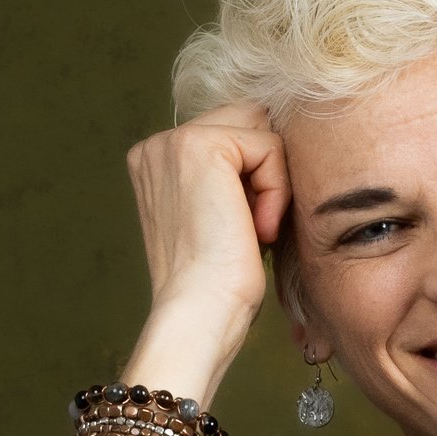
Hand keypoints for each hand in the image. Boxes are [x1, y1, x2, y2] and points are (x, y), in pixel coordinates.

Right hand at [121, 102, 292, 391]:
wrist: (201, 314)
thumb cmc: (220, 284)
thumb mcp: (225, 218)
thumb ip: (235, 177)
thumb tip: (278, 147)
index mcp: (158, 163)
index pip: (233, 134)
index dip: (257, 179)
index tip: (245, 231)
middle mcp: (158, 146)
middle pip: (249, 121)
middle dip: (266, 173)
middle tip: (253, 230)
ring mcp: (174, 141)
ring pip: (260, 131)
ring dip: (273, 183)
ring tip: (254, 230)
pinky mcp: (200, 145)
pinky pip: (269, 147)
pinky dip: (277, 190)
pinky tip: (257, 230)